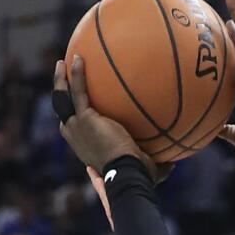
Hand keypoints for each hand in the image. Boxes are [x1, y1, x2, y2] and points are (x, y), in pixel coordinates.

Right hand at [55, 54, 148, 171]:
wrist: (126, 172)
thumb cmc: (137, 176)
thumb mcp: (146, 169)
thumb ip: (158, 164)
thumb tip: (174, 164)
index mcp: (86, 147)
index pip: (76, 130)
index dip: (75, 119)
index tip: (79, 110)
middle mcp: (76, 137)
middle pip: (63, 111)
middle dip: (61, 96)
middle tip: (62, 81)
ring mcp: (77, 126)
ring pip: (63, 99)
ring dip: (61, 81)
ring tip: (62, 64)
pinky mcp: (84, 117)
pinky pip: (79, 91)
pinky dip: (77, 75)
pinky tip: (79, 58)